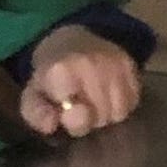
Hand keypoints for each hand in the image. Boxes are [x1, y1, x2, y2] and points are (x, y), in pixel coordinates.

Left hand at [20, 25, 140, 136]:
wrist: (72, 41)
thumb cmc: (50, 76)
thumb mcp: (33, 95)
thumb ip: (37, 114)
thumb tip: (51, 125)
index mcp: (62, 70)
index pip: (77, 114)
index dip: (71, 118)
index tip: (64, 109)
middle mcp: (92, 64)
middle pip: (100, 117)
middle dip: (90, 119)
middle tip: (80, 106)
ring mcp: (115, 64)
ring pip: (119, 112)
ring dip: (107, 114)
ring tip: (95, 103)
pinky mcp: (131, 64)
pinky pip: (133, 102)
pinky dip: (121, 105)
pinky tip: (108, 97)